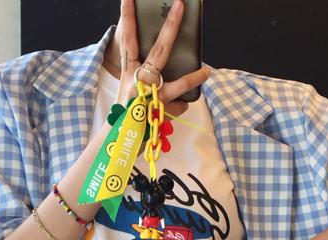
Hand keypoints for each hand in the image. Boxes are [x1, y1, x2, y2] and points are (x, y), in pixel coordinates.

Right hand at [111, 0, 210, 120]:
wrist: (120, 139)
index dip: (128, 19)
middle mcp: (139, 82)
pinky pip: (180, 106)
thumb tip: (160, 66)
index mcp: (128, 73)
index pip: (127, 42)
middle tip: (180, 5)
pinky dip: (182, 106)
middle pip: (158, 50)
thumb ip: (142, 75)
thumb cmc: (126, 112)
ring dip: (194, 77)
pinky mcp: (161, 113)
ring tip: (206, 71)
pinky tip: (181, 107)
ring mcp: (152, 97)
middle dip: (171, 27)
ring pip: (178, 84)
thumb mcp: (128, 89)